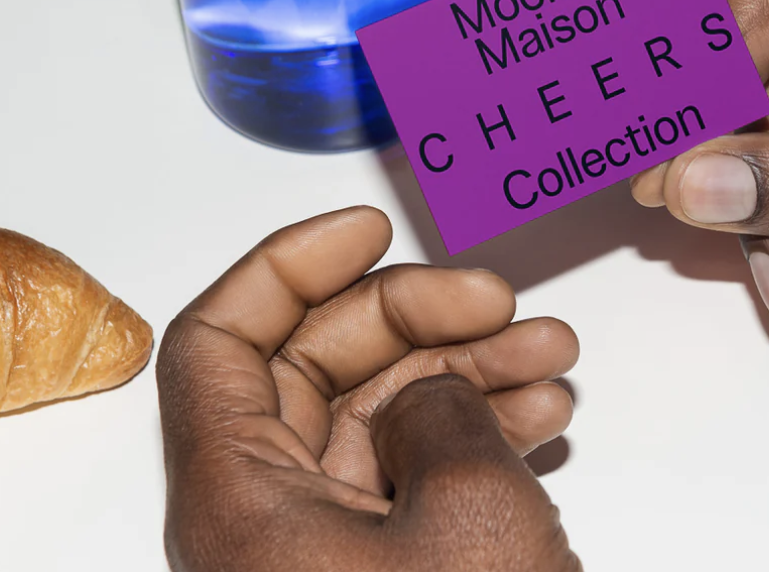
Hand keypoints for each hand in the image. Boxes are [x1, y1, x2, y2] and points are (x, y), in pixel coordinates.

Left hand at [156, 206, 580, 570]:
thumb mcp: (464, 508)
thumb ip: (440, 415)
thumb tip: (433, 393)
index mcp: (239, 501)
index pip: (218, 340)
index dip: (290, 265)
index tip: (369, 230)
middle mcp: (263, 522)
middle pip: (314, 369)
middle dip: (418, 319)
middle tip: (499, 302)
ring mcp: (319, 552)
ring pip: (377, 418)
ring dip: (467, 373)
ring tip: (550, 355)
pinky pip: (409, 476)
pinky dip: (471, 436)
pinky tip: (536, 415)